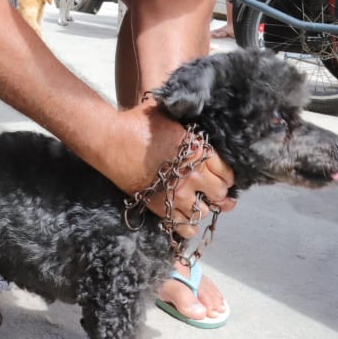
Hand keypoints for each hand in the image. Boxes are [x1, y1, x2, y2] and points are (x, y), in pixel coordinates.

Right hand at [122, 108, 235, 238]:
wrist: (111, 140)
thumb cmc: (137, 122)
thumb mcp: (169, 115)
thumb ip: (185, 121)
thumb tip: (194, 112)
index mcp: (198, 151)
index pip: (226, 172)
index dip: (226, 176)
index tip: (223, 177)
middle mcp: (192, 175)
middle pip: (219, 193)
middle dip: (218, 193)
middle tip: (214, 192)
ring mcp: (176, 193)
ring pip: (203, 211)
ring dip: (204, 208)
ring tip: (200, 204)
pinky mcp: (159, 206)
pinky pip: (182, 226)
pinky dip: (188, 226)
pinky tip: (188, 222)